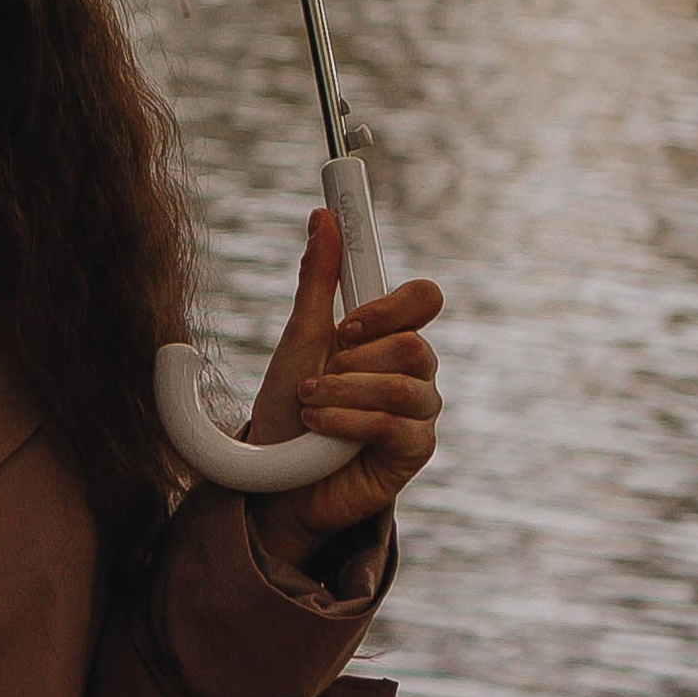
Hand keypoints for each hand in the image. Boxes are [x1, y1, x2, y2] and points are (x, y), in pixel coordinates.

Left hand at [242, 207, 443, 571]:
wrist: (274, 481)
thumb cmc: (289, 409)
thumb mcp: (298, 338)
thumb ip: (317, 279)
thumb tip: (321, 216)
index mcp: (389, 334)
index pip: (424, 299)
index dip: (391, 306)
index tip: (347, 323)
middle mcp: (413, 369)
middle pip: (416, 343)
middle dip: (355, 360)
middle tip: (322, 372)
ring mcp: (419, 412)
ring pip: (404, 384)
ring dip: (344, 392)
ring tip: (312, 405)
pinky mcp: (415, 452)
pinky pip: (396, 425)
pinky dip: (348, 422)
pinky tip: (323, 430)